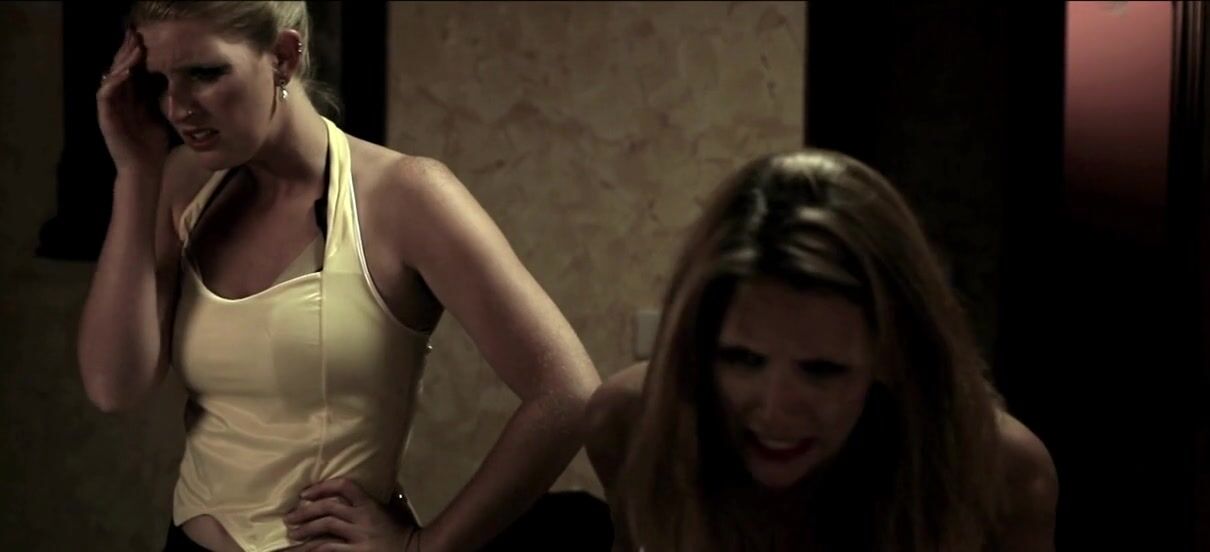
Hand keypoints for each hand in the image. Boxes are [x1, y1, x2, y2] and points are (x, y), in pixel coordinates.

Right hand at [96, 28, 169, 173]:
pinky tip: (125, 73)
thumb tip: (174, 76)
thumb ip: (160, 96)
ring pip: (111, 77)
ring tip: (135, 51)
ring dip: (122, 63)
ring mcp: (110, 107)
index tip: (146, 39)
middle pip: (119, 69)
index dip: (135, 55)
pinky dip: (113, 82)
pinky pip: (104, 95)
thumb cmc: (153, 144)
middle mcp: (118, 100)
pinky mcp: (105, 117)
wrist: (145, 167)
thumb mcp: (160, 114)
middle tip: (137, 37)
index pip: (130, 70)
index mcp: (130, 98)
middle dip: (128, 52)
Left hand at [285, 477, 421, 551]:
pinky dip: (315, 549)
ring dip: (305, 531)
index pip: (345, 487)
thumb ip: (381, 496)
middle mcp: (363, 518)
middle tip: (289, 518)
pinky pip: (330, 549)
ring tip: (293, 535)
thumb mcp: (393, 508)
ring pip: (325, 529)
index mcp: (370, 504)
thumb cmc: (403, 529)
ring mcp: (359, 537)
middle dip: (305, 512)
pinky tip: (306, 550)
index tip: (305, 493)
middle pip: (328, 508)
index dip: (322, 487)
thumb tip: (372, 483)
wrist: (416, 550)